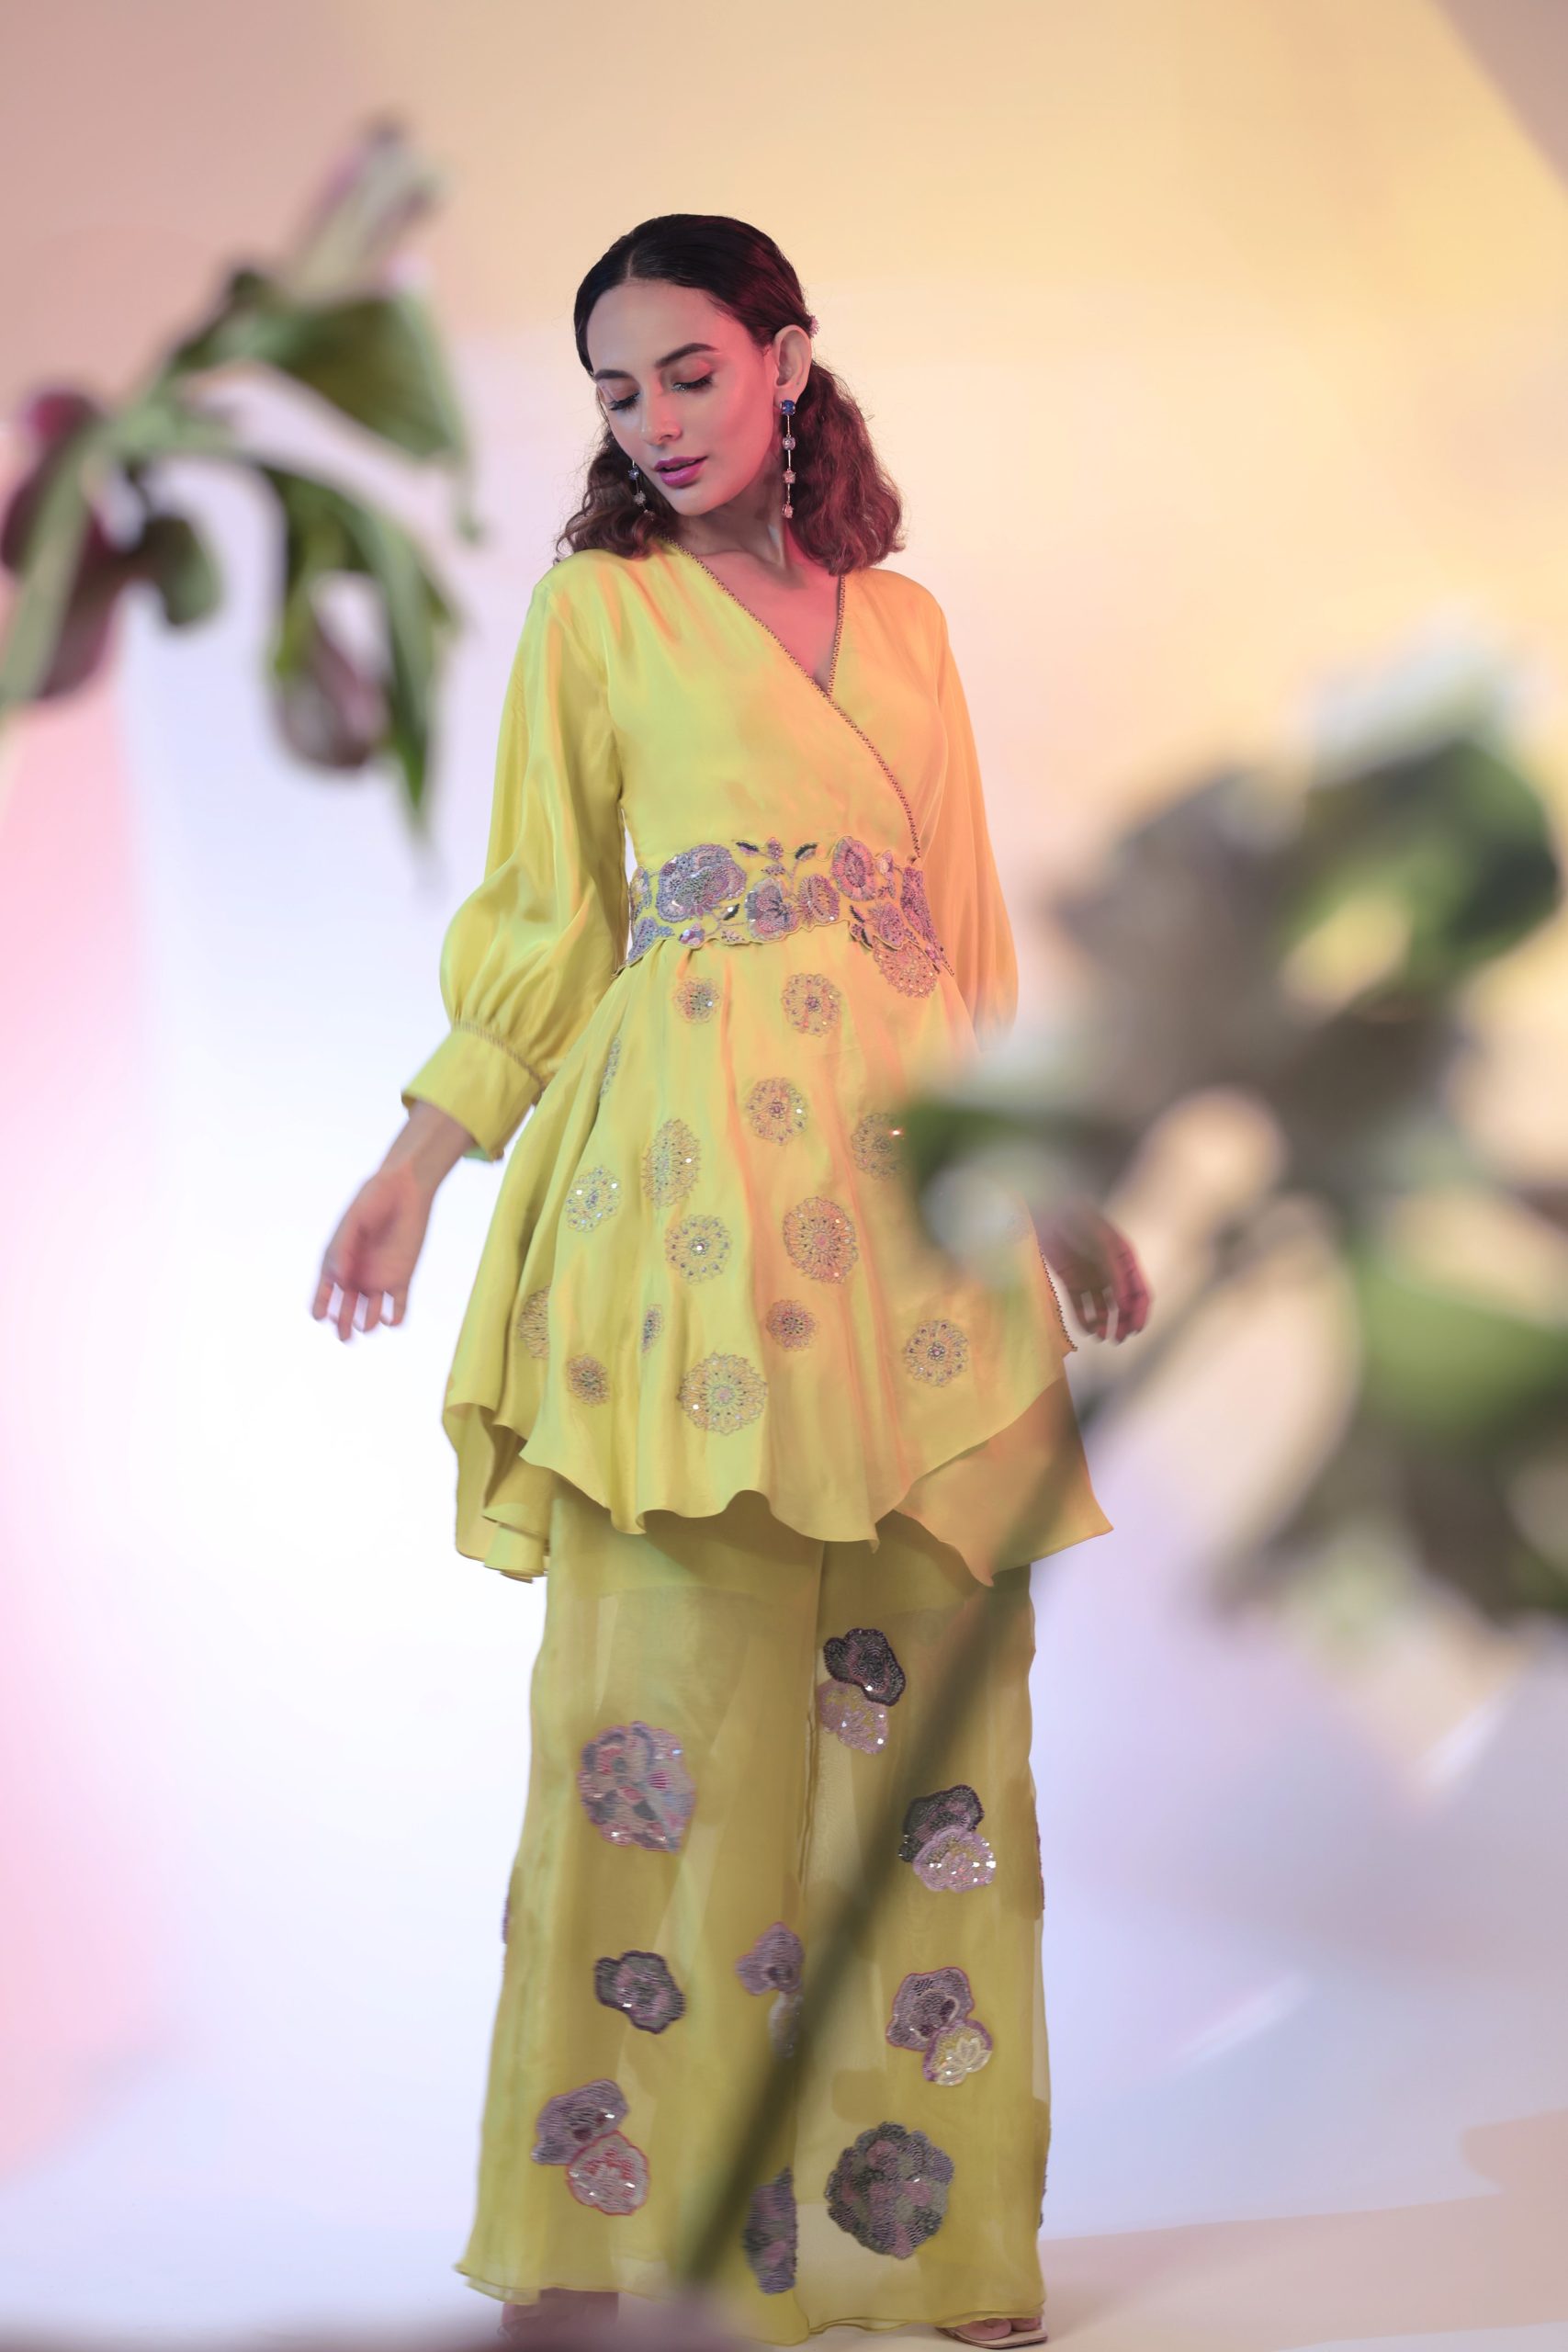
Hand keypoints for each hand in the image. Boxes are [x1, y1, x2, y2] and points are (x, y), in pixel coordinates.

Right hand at [311, 1159, 436, 1342]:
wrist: (405, 1190)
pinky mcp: (402, 1277)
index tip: (321, 1315)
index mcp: (338, 1261)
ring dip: (367, 1324)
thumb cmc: (373, 1201)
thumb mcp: (353, 1223)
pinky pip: (398, 1306)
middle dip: (343, 1325)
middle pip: (346, 1309)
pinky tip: (390, 1319)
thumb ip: (344, 1250)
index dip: (320, 1307)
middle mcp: (356, 1274)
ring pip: (370, 1313)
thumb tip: (340, 1280)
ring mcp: (379, 1278)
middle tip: (344, 1335)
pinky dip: (395, 1318)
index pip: (324, 1292)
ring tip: (366, 1325)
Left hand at [1033, 1195, 1151, 1342]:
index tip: (1136, 1329)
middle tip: (1119, 1338)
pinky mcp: (1072, 1282)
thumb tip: (1125, 1303)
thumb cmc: (1080, 1220)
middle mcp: (1112, 1273)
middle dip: (1124, 1323)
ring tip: (1102, 1336)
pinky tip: (1088, 1330)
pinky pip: (1081, 1306)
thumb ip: (1115, 1273)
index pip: (1140, 1292)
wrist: (1049, 1211)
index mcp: (1125, 1261)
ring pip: (1104, 1309)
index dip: (1140, 1312)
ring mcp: (1092, 1278)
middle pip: (1124, 1305)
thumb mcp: (1103, 1244)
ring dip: (1106, 1325)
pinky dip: (1085, 1320)